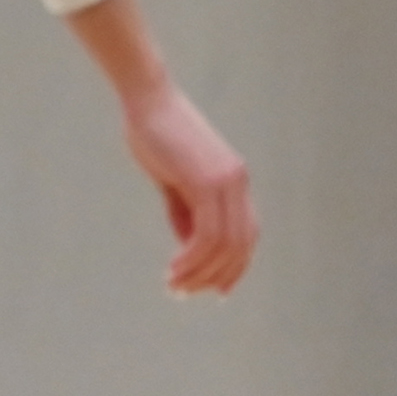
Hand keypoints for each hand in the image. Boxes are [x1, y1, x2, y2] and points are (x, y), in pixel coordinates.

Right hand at [122, 81, 257, 294]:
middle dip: (216, 277)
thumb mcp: (174, 183)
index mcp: (236, 181)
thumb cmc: (156, 136)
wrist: (148, 101)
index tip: (217, 292)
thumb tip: (190, 246)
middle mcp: (238, 183)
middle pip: (241, 246)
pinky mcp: (207, 183)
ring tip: (174, 286)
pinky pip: (207, 235)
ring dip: (199, 273)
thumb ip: (186, 212)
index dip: (236, 267)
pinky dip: (191, 259)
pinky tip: (174, 269)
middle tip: (186, 294)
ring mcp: (227, 182)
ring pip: (224, 245)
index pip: (248, 235)